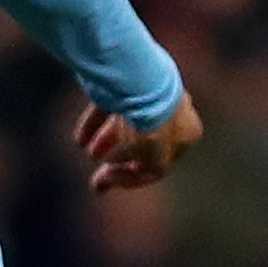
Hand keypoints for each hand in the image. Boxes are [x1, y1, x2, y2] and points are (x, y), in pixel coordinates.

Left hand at [76, 91, 200, 191]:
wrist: (142, 85)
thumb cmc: (152, 126)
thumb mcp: (153, 161)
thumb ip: (141, 173)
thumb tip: (120, 179)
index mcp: (187, 134)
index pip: (160, 164)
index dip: (132, 177)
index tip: (107, 181)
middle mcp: (172, 114)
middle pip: (142, 144)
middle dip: (119, 160)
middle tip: (97, 174)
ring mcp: (149, 97)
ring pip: (126, 125)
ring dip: (106, 143)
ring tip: (89, 151)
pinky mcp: (124, 86)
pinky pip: (108, 109)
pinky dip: (95, 125)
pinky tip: (80, 139)